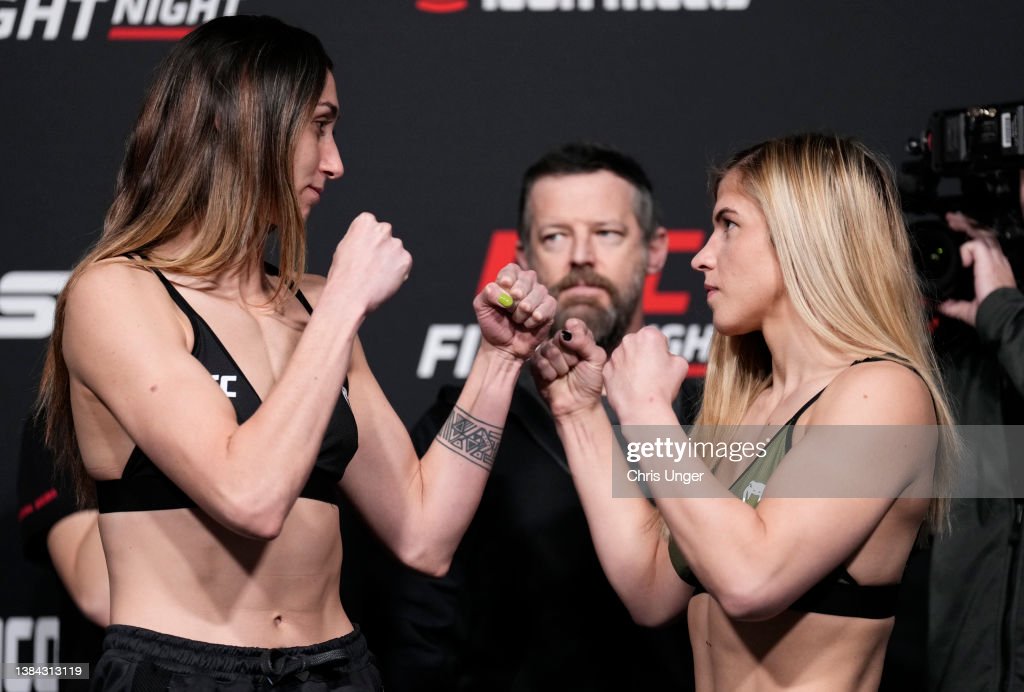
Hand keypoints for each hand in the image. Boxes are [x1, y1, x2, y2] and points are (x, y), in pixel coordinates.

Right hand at [325, 212, 411, 313]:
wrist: (350, 295)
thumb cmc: (343, 275)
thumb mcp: (343, 247)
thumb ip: (359, 238)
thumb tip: (367, 241)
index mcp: (365, 222)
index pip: (371, 224)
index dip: (368, 240)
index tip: (364, 250)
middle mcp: (383, 229)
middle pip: (385, 235)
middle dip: (381, 247)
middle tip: (371, 264)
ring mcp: (396, 244)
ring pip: (396, 250)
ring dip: (390, 260)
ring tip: (376, 275)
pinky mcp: (406, 260)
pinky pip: (404, 264)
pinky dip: (398, 272)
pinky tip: (384, 280)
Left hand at [474, 263, 555, 360]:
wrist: (503, 347)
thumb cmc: (493, 325)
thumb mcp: (482, 308)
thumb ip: (487, 294)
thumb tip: (498, 286)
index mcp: (509, 280)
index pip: (512, 269)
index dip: (510, 276)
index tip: (504, 285)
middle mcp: (526, 285)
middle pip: (528, 277)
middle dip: (518, 294)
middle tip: (510, 308)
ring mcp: (538, 296)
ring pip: (540, 291)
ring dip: (525, 308)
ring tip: (516, 319)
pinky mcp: (549, 309)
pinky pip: (548, 305)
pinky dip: (536, 317)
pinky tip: (528, 324)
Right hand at [531, 318, 605, 417]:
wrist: (577, 405)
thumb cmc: (589, 382)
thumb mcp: (596, 359)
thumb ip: (585, 341)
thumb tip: (566, 331)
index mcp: (579, 338)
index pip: (574, 325)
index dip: (577, 337)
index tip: (582, 353)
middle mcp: (562, 343)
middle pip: (560, 336)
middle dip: (570, 356)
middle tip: (574, 367)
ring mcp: (547, 353)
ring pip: (550, 349)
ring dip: (560, 366)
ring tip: (564, 374)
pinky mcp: (536, 364)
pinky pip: (539, 361)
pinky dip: (550, 373)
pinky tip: (554, 379)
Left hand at [604, 326, 687, 422]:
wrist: (642, 408)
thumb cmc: (662, 387)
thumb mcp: (680, 365)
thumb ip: (672, 354)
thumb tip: (666, 356)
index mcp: (648, 335)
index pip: (656, 337)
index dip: (661, 350)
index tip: (662, 362)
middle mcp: (628, 340)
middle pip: (639, 344)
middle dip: (645, 354)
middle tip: (653, 372)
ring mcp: (615, 355)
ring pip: (626, 356)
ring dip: (633, 364)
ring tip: (642, 381)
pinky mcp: (606, 369)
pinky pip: (616, 369)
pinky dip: (622, 375)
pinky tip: (631, 386)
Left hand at [937, 211, 1016, 326]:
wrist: (1000, 314)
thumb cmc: (990, 312)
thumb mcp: (965, 307)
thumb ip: (950, 304)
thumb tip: (936, 304)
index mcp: (994, 269)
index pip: (985, 246)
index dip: (971, 237)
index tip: (957, 234)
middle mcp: (997, 261)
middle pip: (984, 233)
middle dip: (968, 224)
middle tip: (952, 219)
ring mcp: (995, 259)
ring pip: (981, 232)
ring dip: (965, 225)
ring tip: (952, 219)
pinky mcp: (990, 260)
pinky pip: (975, 244)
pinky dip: (965, 248)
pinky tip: (961, 259)